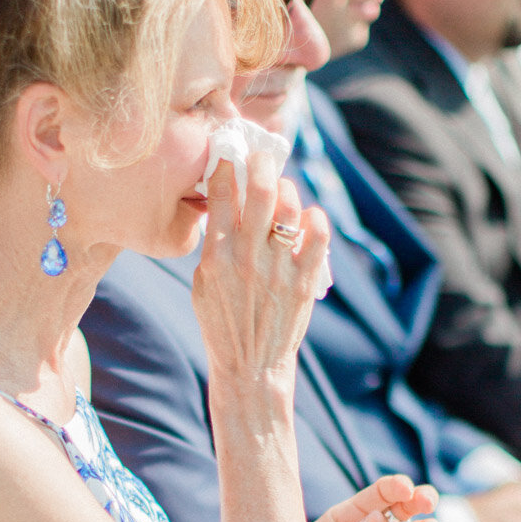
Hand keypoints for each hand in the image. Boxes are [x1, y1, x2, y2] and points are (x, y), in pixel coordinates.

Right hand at [193, 158, 329, 382]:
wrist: (250, 368)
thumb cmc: (223, 324)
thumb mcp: (202, 283)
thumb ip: (213, 244)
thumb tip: (222, 203)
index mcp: (216, 256)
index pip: (220, 192)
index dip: (226, 163)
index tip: (230, 153)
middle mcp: (248, 258)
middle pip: (259, 188)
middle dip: (261, 162)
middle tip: (261, 158)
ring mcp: (278, 269)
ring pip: (289, 205)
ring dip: (287, 188)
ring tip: (283, 192)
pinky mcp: (303, 282)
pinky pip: (318, 235)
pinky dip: (316, 218)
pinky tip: (309, 218)